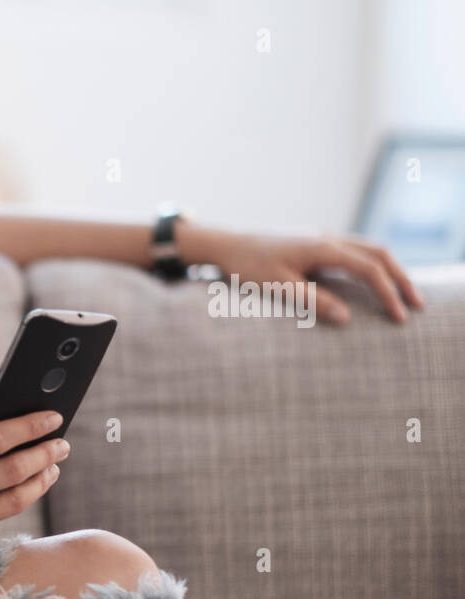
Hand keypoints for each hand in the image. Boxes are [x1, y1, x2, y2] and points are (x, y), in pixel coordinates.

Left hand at [178, 222, 423, 324]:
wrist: (225, 245)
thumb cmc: (246, 266)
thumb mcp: (277, 287)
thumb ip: (312, 301)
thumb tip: (347, 318)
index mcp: (322, 247)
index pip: (368, 268)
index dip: (388, 292)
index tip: (400, 317)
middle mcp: (327, 238)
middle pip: (378, 253)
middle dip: (400, 279)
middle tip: (417, 305)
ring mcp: (322, 238)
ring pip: (368, 249)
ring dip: (389, 270)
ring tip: (402, 294)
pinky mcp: (315, 243)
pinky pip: (354, 251)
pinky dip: (372, 265)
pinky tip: (374, 281)